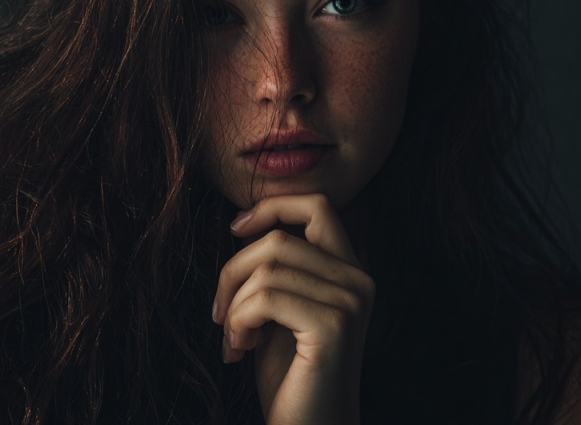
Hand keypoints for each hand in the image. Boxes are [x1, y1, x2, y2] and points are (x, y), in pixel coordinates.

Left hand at [212, 194, 374, 424]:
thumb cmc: (289, 375)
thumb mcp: (282, 309)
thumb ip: (279, 268)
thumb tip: (245, 221)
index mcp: (349, 271)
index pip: (317, 205)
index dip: (272, 207)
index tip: (236, 228)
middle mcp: (358, 281)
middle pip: (279, 239)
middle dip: (234, 272)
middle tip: (221, 313)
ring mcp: (350, 302)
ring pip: (267, 269)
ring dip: (234, 306)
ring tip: (234, 339)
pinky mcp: (333, 326)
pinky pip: (265, 298)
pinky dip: (240, 321)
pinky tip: (239, 349)